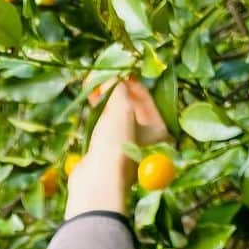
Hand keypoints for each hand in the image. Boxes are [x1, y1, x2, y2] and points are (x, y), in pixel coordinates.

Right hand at [65, 78, 168, 218]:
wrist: (97, 181)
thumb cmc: (116, 144)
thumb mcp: (120, 108)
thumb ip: (117, 87)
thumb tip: (112, 73)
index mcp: (158, 129)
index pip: (146, 97)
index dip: (130, 80)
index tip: (118, 67)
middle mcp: (146, 138)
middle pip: (131, 106)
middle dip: (115, 89)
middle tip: (102, 74)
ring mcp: (126, 145)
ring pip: (116, 115)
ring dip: (105, 99)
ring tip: (91, 85)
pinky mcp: (108, 151)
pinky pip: (105, 126)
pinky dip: (98, 113)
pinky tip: (89, 101)